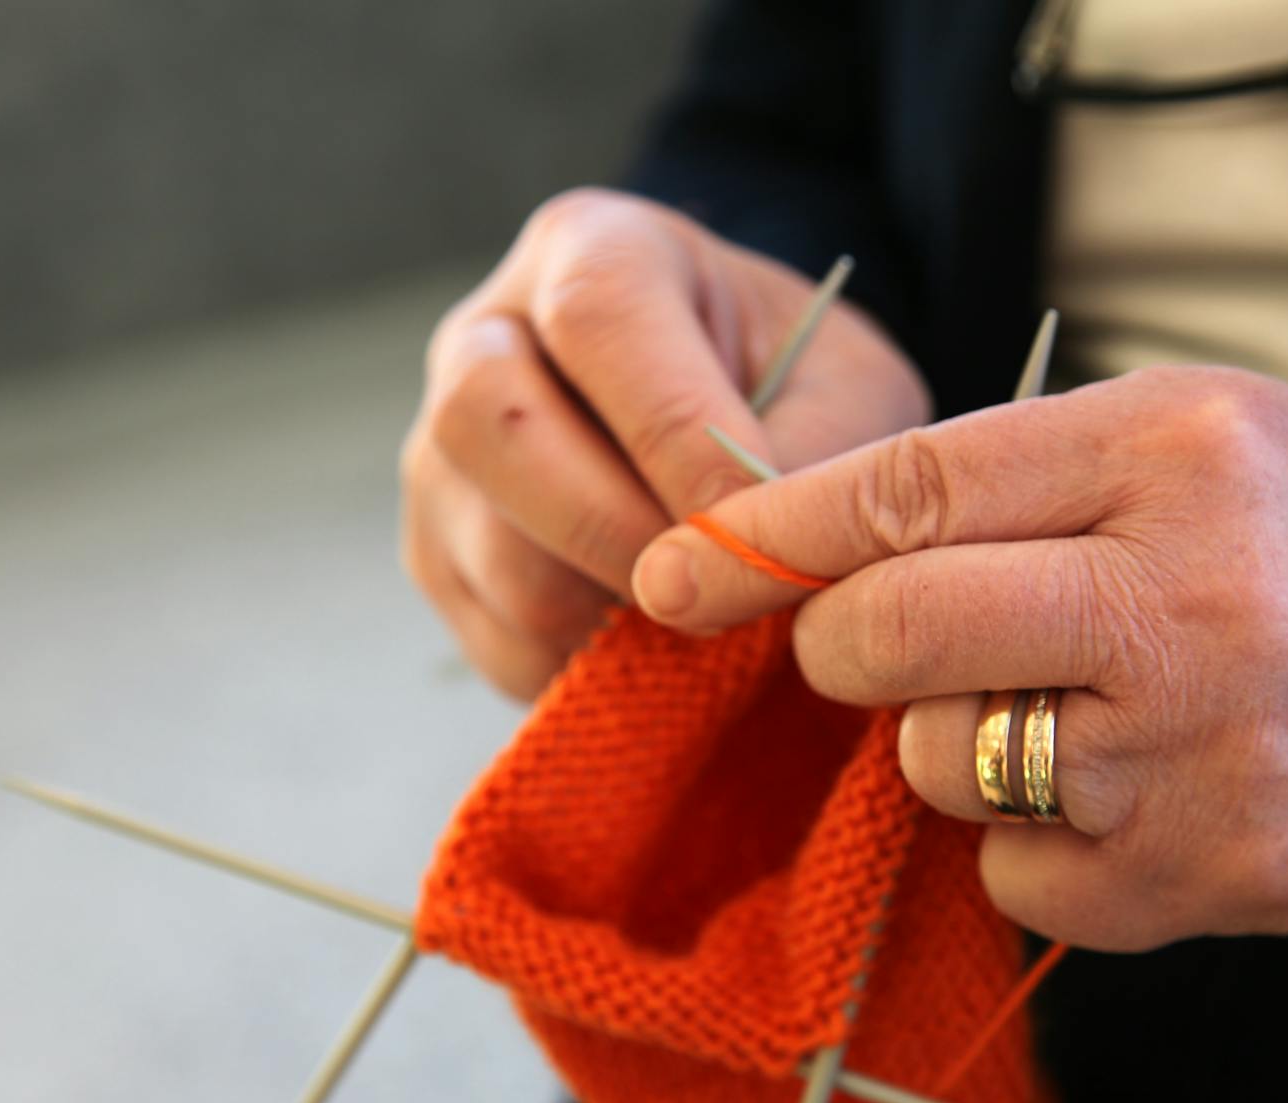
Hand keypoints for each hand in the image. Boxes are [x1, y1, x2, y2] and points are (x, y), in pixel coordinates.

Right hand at [401, 188, 928, 698]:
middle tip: (720, 586)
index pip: (597, 319)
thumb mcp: (847, 387)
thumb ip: (821, 450)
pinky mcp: (440, 557)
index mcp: (592, 249)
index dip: (674, 430)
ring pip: (497, 557)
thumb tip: (748, 553)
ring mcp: (441, 455)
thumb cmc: (798, 389)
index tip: (751, 514)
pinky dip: (594, 667)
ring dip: (615, 615)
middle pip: (488, 425)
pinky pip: (502, 640)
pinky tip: (663, 641)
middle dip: (617, 528)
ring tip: (710, 616)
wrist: (738, 421)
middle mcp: (484, 336)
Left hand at [631, 366, 1287, 949]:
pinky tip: (1130, 790)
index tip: (679, 572)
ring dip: (956, 742)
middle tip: (874, 644)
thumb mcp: (1204, 432)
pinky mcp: (1212, 880)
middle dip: (843, 647)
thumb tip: (818, 554)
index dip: (766, 536)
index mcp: (1170, 451)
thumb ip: (1018, 475)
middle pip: (889, 634)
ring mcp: (1198, 754)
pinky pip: (1016, 872)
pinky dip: (1035, 839)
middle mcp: (1182, 599)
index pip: (903, 487)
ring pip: (937, 764)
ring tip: (1075, 707)